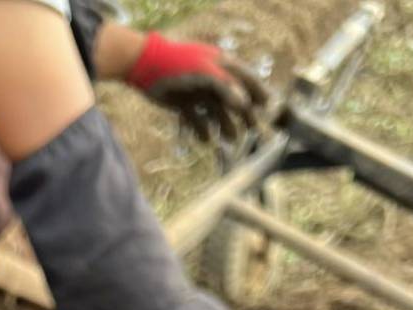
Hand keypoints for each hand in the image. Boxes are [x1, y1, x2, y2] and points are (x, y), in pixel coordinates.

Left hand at [126, 32, 268, 141]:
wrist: (146, 68)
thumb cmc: (178, 65)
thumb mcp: (205, 73)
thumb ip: (225, 87)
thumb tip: (244, 104)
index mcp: (221, 66)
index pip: (244, 78)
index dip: (256, 92)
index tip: (267, 107)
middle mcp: (211, 79)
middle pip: (233, 98)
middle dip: (243, 114)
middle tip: (252, 130)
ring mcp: (198, 92)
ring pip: (216, 112)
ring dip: (224, 125)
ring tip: (230, 140)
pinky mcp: (184, 104)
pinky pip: (196, 120)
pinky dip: (201, 130)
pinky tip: (204, 141)